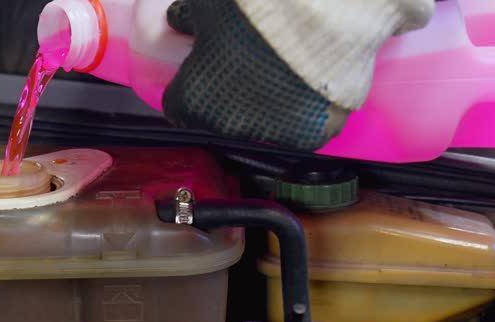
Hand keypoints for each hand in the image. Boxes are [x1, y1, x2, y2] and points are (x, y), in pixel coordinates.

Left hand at [162, 0, 432, 150]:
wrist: (318, 14)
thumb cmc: (251, 9)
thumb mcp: (208, 6)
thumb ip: (188, 18)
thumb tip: (177, 18)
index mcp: (191, 99)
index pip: (177, 106)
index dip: (189, 87)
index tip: (201, 70)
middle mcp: (226, 126)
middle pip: (219, 117)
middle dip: (226, 94)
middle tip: (247, 62)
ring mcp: (268, 134)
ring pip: (261, 124)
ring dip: (265, 103)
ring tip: (282, 69)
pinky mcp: (310, 136)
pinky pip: (303, 127)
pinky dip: (305, 110)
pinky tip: (310, 83)